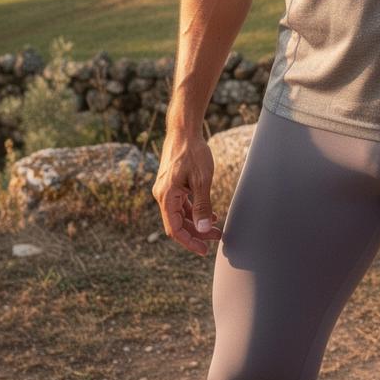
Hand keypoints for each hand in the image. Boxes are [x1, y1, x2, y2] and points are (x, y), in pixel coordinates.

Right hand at [152, 132, 221, 256]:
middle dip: (197, 232)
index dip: (189, 242)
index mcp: (166, 196)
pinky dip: (194, 211)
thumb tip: (204, 228)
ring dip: (197, 222)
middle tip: (217, 238)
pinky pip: (181, 204)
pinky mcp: (172, 184)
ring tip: (217, 228)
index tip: (204, 250)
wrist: (184, 130)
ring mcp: (166, 189)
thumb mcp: (202, 180)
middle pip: (178, 223)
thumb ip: (202, 205)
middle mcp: (162, 195)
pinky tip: (209, 214)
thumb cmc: (193, 152)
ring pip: (180, 214)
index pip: (175, 229)